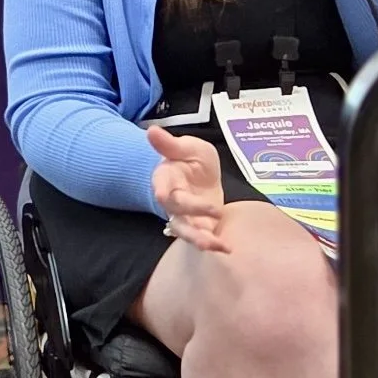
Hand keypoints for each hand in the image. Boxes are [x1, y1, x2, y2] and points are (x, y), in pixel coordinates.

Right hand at [148, 125, 229, 253]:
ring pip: (185, 230)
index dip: (161, 189)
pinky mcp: (199, 227)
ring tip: (213, 245)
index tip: (162, 194)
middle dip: (193, 210)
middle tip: (215, 210)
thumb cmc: (191, 159)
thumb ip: (171, 144)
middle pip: (176, 209)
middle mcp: (172, 199)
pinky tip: (226, 247)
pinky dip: (213, 244)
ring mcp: (184, 216)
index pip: (161, 183)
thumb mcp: (187, 147)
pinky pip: (202, 238)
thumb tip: (151, 130)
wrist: (199, 177)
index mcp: (166, 177)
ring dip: (198, 238)